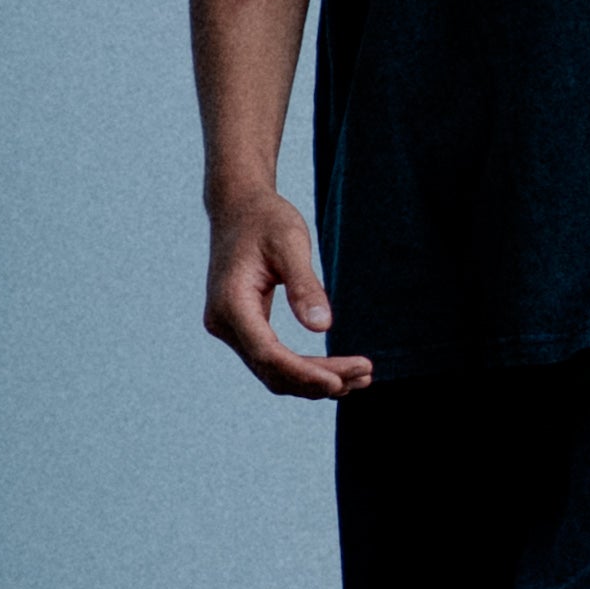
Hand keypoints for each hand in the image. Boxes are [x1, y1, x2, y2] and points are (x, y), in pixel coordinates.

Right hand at [204, 193, 370, 397]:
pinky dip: (305, 370)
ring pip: (274, 371)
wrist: (239, 207)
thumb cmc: (265, 219)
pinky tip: (338, 372)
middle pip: (273, 370)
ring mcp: (231, 328)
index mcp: (230, 304)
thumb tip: (322, 327)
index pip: (268, 354)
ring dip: (315, 380)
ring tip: (361, 379)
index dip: (305, 373)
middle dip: (318, 380)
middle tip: (366, 376)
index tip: (341, 381)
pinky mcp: (243, 328)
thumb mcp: (289, 243)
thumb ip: (304, 285)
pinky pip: (274, 359)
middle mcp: (223, 323)